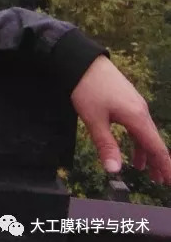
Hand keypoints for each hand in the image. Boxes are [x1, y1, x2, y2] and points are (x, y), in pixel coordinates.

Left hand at [71, 55, 170, 183]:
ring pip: (145, 131)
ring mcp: (134, 102)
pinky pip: (137, 122)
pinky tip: (130, 144)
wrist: (81, 59)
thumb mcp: (94, 120)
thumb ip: (106, 145)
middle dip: (157, 162)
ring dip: (146, 150)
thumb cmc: (87, 88)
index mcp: (136, 117)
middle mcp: (140, 109)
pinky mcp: (126, 97)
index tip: (170, 182)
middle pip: (154, 140)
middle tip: (159, 181)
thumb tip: (114, 170)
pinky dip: (137, 138)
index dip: (165, 167)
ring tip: (142, 169)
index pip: (157, 148)